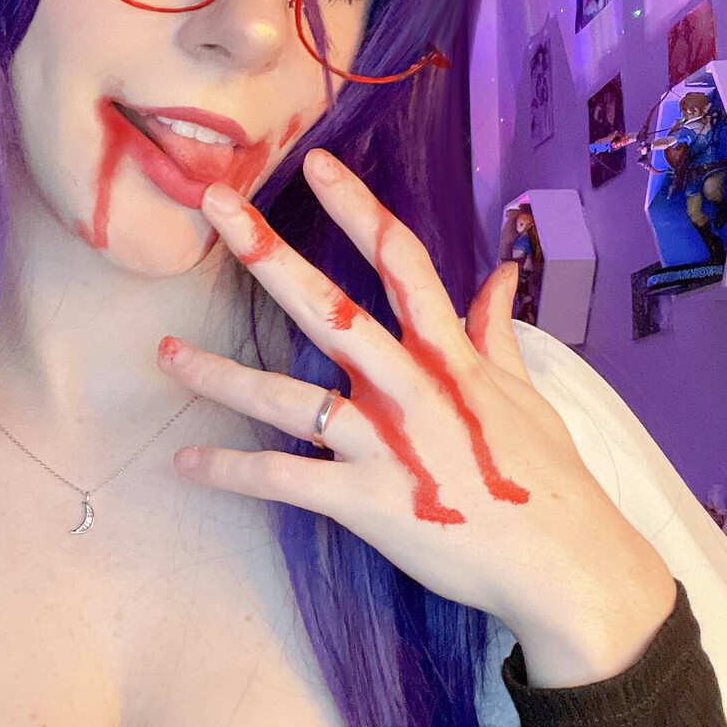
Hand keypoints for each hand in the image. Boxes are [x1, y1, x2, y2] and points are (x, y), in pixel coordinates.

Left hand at [160, 152, 675, 688]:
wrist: (563, 563)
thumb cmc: (545, 478)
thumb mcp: (524, 392)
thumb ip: (497, 331)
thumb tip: (500, 275)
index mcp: (449, 356)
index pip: (400, 261)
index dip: (358, 208)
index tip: (316, 163)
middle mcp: (410, 387)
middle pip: (331, 308)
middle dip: (270, 255)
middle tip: (217, 206)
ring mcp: (384, 444)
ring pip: (287, 398)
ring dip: (220, 375)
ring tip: (163, 353)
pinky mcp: (364, 502)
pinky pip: (283, 480)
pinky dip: (232, 471)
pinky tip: (185, 462)